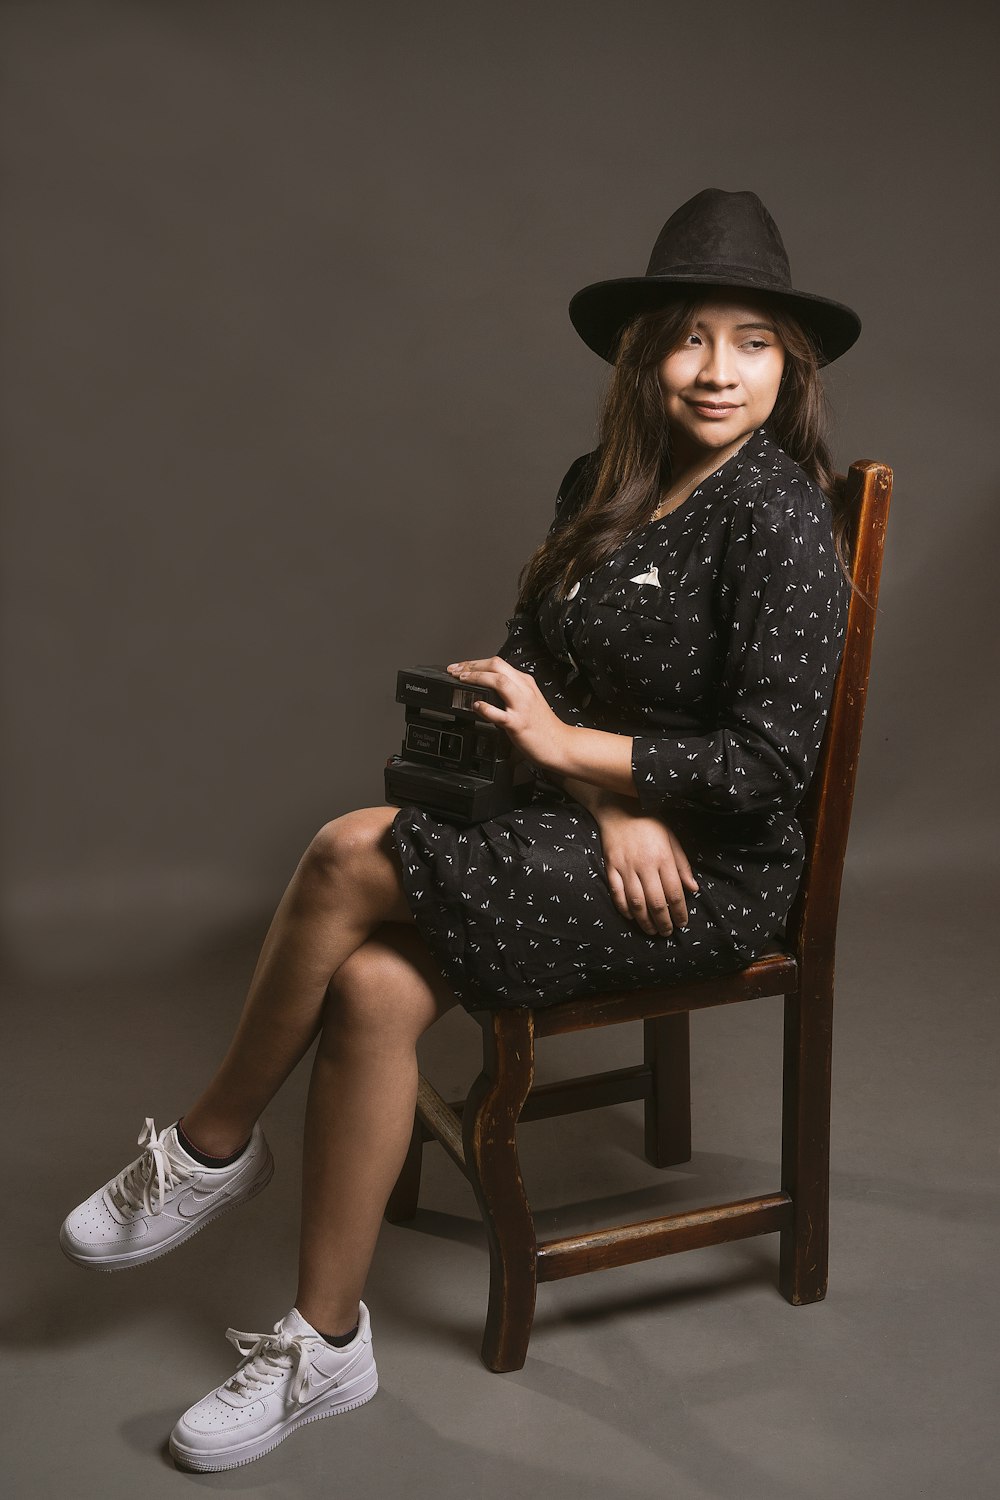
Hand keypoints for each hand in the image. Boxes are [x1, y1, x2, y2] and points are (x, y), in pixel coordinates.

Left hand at [446, 657, 567, 770]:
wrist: (561, 744)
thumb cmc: (543, 726)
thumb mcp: (527, 701)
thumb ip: (510, 692)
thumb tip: (487, 687)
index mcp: (525, 683)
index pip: (497, 663)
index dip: (474, 662)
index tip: (459, 667)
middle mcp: (524, 690)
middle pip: (496, 665)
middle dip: (472, 665)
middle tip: (454, 670)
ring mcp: (522, 706)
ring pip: (499, 681)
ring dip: (477, 677)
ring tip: (462, 680)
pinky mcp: (518, 724)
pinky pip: (500, 713)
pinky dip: (486, 708)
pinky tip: (476, 706)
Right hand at [589, 799, 699, 937]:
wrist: (619, 807)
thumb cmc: (650, 823)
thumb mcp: (672, 839)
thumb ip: (682, 865)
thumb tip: (693, 889)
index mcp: (663, 858)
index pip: (675, 893)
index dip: (680, 912)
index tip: (683, 923)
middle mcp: (645, 865)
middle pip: (656, 902)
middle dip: (664, 922)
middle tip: (668, 933)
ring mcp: (626, 867)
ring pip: (636, 902)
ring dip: (645, 921)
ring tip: (652, 931)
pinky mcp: (611, 866)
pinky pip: (616, 893)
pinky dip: (624, 908)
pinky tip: (632, 917)